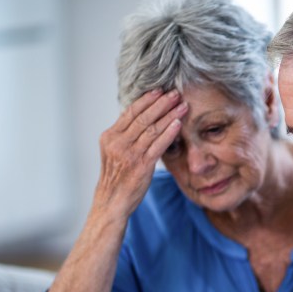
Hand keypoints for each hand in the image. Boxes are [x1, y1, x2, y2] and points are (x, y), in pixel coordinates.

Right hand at [94, 88, 186, 218]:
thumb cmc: (117, 176)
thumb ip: (125, 136)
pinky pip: (157, 145)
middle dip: (161, 103)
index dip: (146, 100)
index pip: (130, 112)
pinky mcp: (141, 165)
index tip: (160, 90)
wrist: (112, 201)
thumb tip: (142, 118)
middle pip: (142, 117)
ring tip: (182, 105)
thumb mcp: (114, 152)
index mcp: (110, 136)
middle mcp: (118, 143)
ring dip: (169, 115)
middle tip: (175, 93)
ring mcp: (129, 154)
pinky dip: (169, 133)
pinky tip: (178, 124)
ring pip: (152, 129)